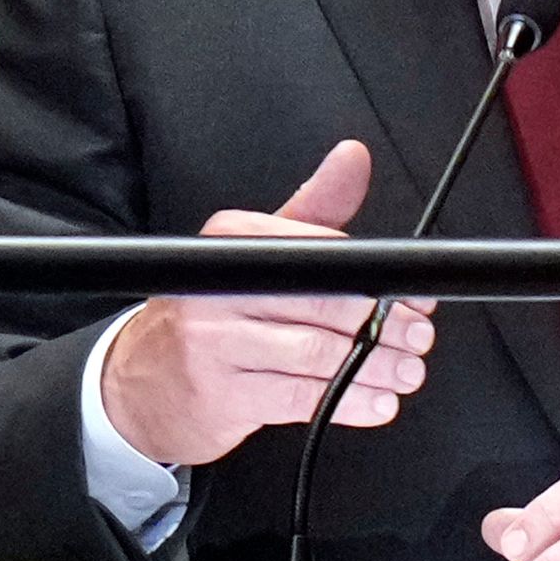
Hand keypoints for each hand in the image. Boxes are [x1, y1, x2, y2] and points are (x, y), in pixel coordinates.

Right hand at [97, 140, 436, 468]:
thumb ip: (313, 212)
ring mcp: (216, 343)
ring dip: (374, 366)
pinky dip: (347, 401)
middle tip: (418, 336)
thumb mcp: (255, 255)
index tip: (413, 295)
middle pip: (322, 303)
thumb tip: (353, 158)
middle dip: (383, 324)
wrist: (141, 385)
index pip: (316, 251)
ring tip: (407, 371)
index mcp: (231, 241)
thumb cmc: (211, 318)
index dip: (374, 277)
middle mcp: (219, 287)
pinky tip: (376, 402)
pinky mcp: (222, 395)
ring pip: (317, 353)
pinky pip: (300, 397)